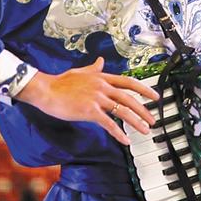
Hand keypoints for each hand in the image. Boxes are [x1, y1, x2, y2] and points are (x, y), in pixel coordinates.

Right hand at [14, 57, 158, 144]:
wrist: (45, 90)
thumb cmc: (60, 82)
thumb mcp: (80, 71)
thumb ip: (93, 68)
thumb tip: (101, 61)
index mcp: (102, 77)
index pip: (128, 82)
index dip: (144, 89)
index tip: (155, 96)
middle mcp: (102, 86)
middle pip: (129, 98)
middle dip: (144, 110)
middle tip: (153, 119)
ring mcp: (96, 98)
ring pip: (122, 110)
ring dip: (136, 122)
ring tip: (145, 130)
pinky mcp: (89, 110)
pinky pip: (108, 123)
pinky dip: (118, 132)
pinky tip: (125, 140)